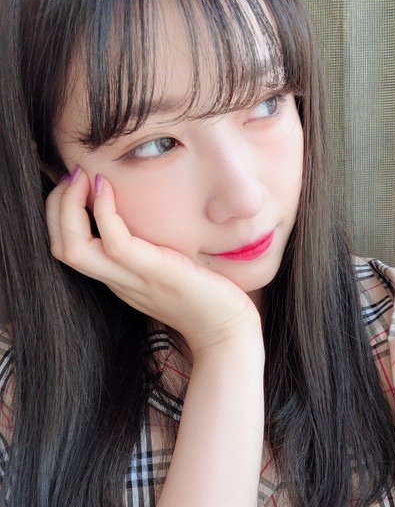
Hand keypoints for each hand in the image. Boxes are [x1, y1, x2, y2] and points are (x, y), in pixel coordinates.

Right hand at [46, 169, 261, 352]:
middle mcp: (117, 280)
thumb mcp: (169, 267)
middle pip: (60, 247)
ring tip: (82, 177)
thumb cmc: (205, 297)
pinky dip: (102, 210)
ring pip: (73, 248)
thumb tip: (148, 214)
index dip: (59, 214)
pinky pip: (114, 241)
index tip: (76, 185)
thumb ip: (152, 248)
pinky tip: (107, 187)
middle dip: (55, 206)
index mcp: (117, 279)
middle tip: (73, 175)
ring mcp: (132, 279)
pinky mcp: (154, 272)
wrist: (227, 331)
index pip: (67, 248)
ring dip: (68, 206)